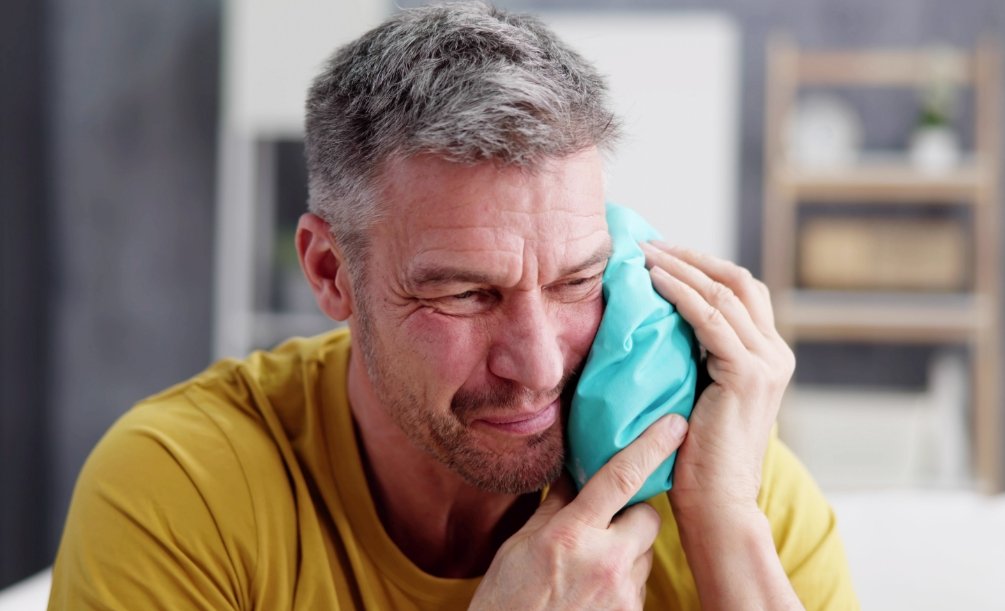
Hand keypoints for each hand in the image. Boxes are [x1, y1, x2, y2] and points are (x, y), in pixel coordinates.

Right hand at [470, 414, 688, 610]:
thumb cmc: (507, 602)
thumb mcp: (520, 545)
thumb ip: (554, 506)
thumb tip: (573, 471)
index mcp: (572, 534)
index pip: (621, 477)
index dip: (651, 445)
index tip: (674, 423)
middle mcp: (606, 562)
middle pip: (648, 516)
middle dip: (634, 513)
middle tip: (606, 522)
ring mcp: (623, 594)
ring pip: (645, 553)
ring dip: (627, 550)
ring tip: (590, 565)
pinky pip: (639, 584)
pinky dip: (623, 580)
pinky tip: (593, 589)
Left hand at [640, 242, 794, 517]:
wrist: (717, 505)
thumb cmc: (697, 457)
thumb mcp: (699, 393)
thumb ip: (696, 358)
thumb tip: (659, 322)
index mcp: (769, 356)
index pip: (741, 291)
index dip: (701, 266)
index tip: (660, 253)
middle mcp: (777, 353)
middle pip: (737, 281)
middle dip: (691, 257)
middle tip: (648, 245)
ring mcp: (767, 363)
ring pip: (724, 293)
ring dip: (681, 267)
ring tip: (643, 255)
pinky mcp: (748, 375)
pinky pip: (711, 319)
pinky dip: (681, 294)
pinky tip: (654, 281)